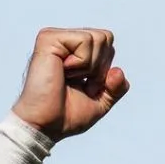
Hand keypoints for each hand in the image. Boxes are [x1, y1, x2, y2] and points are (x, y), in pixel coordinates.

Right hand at [12, 27, 128, 140]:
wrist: (45, 125)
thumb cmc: (66, 116)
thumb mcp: (100, 103)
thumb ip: (116, 88)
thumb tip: (118, 71)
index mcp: (76, 54)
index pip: (108, 47)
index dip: (104, 72)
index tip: (86, 88)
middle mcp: (67, 42)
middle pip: (106, 38)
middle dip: (100, 68)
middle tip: (78, 82)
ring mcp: (57, 38)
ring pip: (99, 38)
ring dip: (90, 66)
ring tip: (69, 77)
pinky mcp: (49, 38)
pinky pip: (86, 40)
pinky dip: (82, 62)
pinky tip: (63, 71)